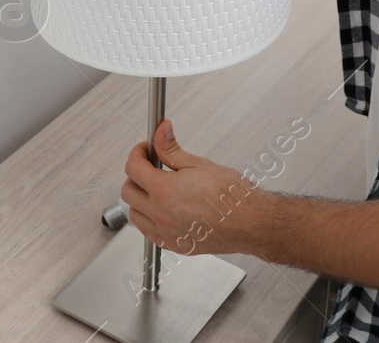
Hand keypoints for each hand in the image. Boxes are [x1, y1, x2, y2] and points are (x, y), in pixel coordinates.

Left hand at [121, 118, 266, 256]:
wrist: (250, 223)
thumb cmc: (232, 196)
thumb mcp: (199, 164)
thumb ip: (172, 149)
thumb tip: (161, 132)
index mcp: (165, 192)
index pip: (133, 169)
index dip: (137, 154)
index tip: (145, 149)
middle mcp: (161, 215)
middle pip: (128, 192)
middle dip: (135, 175)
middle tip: (150, 166)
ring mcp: (166, 233)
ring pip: (135, 215)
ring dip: (139, 199)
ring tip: (156, 188)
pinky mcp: (174, 245)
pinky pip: (148, 232)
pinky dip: (148, 219)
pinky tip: (163, 209)